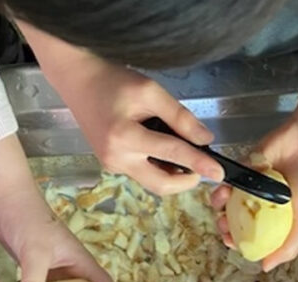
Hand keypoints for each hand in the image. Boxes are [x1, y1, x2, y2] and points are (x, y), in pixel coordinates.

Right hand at [50, 57, 223, 194]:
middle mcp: (116, 158)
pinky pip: (141, 173)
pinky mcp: (111, 164)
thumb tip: (204, 139)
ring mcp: (112, 165)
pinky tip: (162, 148)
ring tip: (182, 151)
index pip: (172, 154)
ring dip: (172, 173)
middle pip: (161, 184)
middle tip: (202, 167)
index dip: (199, 163)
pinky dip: (158, 166)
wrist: (78, 80)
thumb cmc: (112, 81)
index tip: (219, 172)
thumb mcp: (150, 91)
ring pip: (152, 181)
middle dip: (186, 181)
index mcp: (125, 137)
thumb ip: (179, 117)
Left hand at [210, 120, 297, 270]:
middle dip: (225, 227)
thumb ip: (288, 247)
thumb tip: (265, 268)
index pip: (252, 236)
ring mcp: (250, 186)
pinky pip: (226, 182)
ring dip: (219, 209)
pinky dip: (221, 189)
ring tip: (223, 209)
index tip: (232, 243)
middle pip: (235, 221)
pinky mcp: (243, 168)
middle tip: (224, 227)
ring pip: (226, 203)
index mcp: (276, 219)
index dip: (239, 242)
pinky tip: (225, 191)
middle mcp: (261, 204)